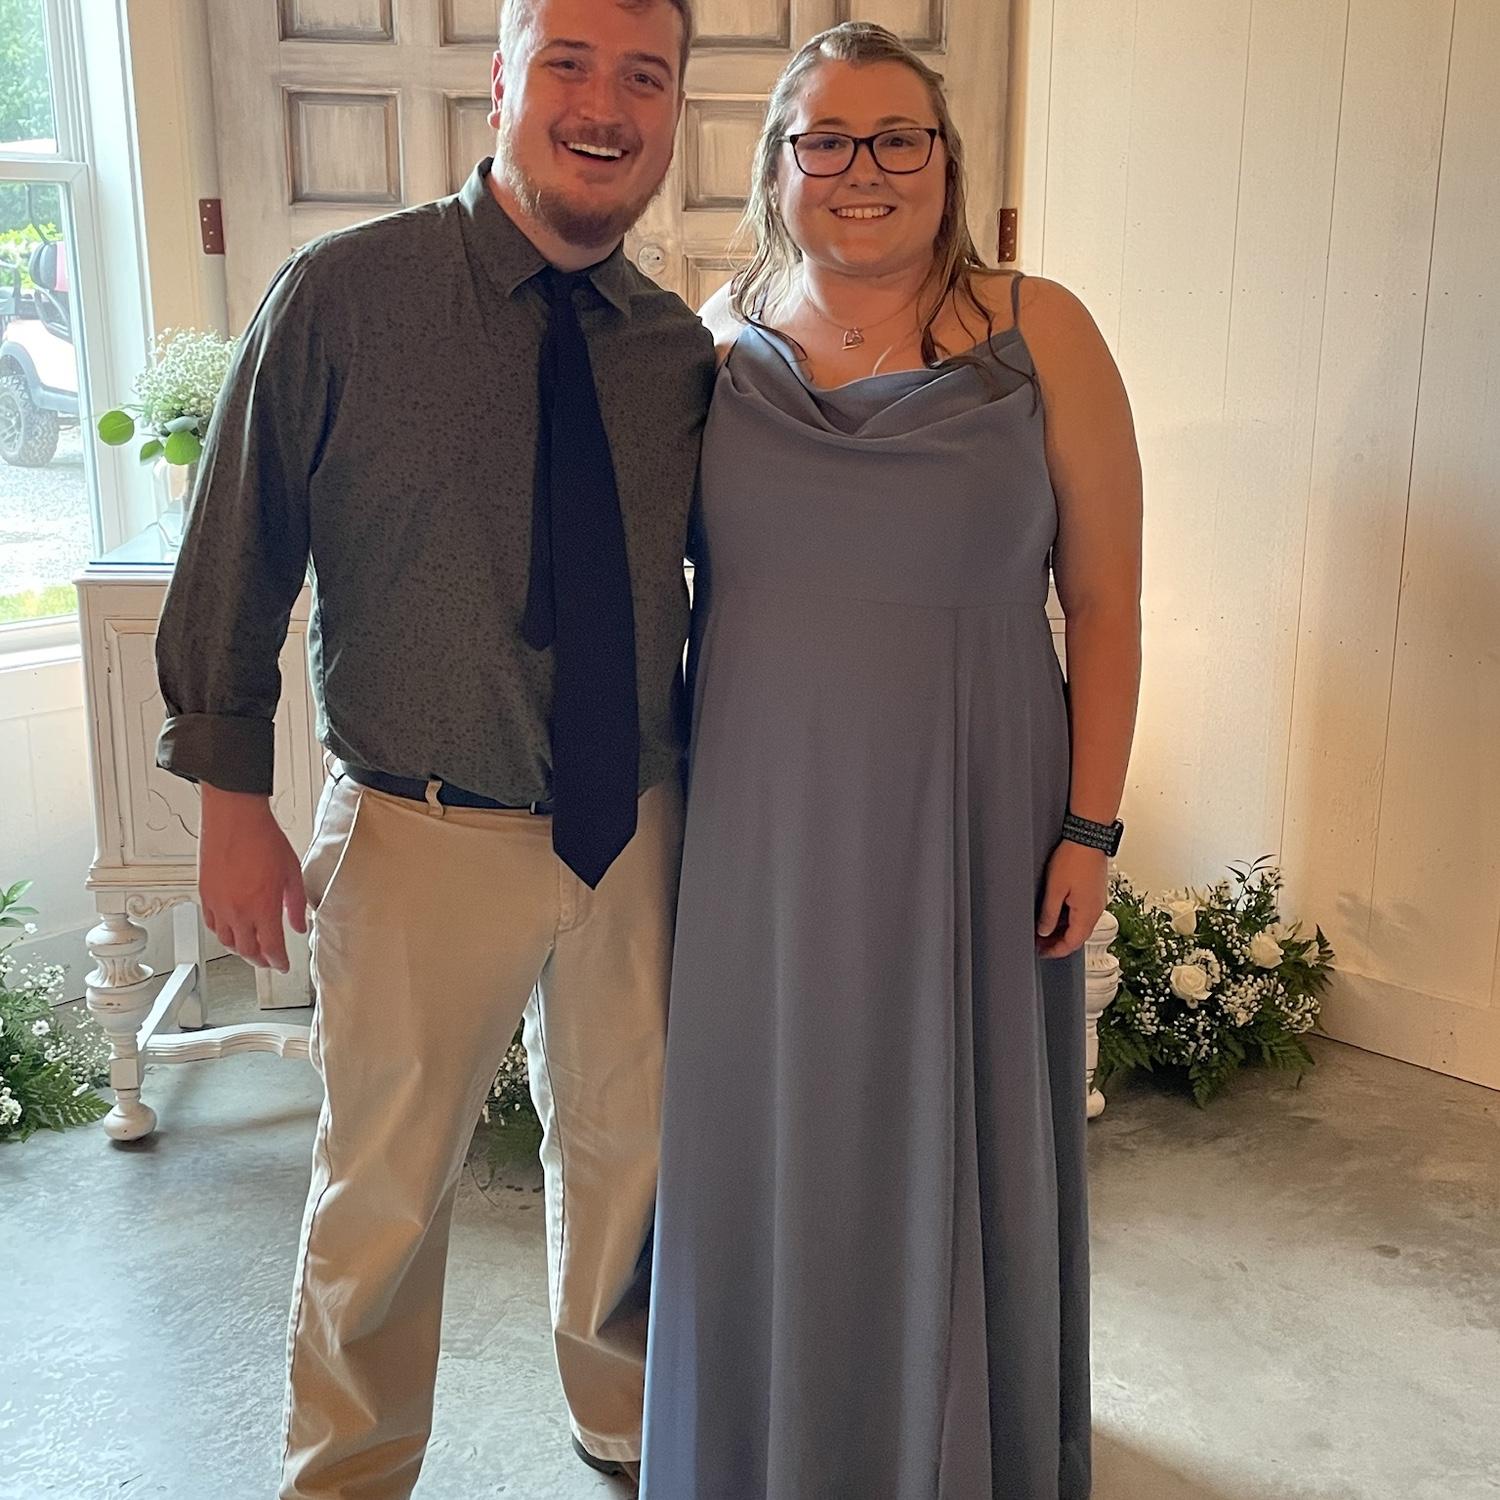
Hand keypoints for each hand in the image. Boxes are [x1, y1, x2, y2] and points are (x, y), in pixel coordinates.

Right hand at [197, 785, 307, 971]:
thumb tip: (299, 924)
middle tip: (269, 961)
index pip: (271, 948)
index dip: (279, 961)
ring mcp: (218, 905)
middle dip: (260, 960)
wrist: (235, 818)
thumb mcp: (292, 873)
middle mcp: (238, 911)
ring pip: (226, 941)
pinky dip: (223, 933)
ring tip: (251, 949)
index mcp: (263, 908)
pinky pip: (212, 925)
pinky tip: (231, 930)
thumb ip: (296, 904)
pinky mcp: (205, 895)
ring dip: (240, 950)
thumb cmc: (263, 839)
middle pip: (247, 950)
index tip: (283, 965)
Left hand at [1036, 839, 1108, 958]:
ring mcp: (1096, 901)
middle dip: (1057, 942)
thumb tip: (1044, 931)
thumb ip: (1049, 914)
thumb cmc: (1074, 858)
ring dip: (1062, 930)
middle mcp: (1096, 910)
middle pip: (1077, 936)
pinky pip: (1082, 912)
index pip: (1072, 943)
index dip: (1055, 951)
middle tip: (1039, 942)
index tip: (1041, 952)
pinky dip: (1068, 918)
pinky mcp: (1094, 892)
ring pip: (1079, 924)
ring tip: (1044, 928)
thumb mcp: (1055, 889)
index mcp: (1087, 914)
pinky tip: (1055, 913)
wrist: (1089, 837)